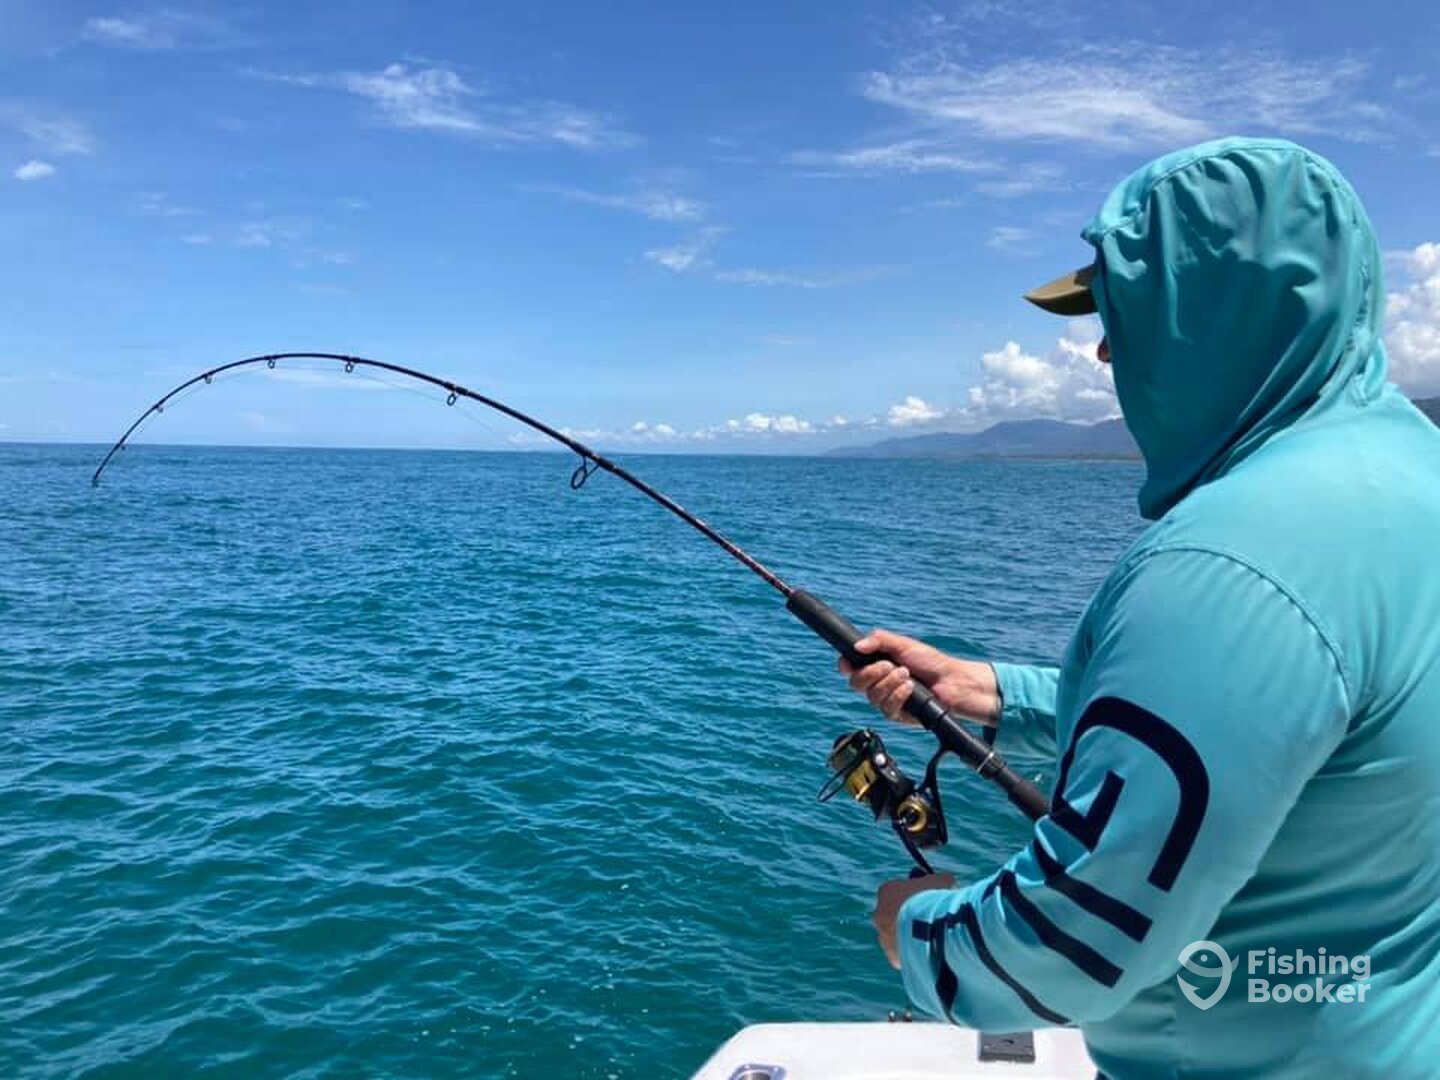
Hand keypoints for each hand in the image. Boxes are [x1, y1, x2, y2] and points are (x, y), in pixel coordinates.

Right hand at [838, 629, 999, 725]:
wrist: (953, 681)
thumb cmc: (931, 662)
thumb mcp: (904, 645)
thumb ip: (879, 641)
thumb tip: (857, 645)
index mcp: (877, 665)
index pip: (851, 668)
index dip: (846, 666)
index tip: (847, 664)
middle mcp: (879, 683)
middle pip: (856, 683)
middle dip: (871, 673)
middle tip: (889, 665)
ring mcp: (887, 700)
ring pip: (872, 696)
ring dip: (890, 683)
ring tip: (907, 674)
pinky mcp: (897, 714)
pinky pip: (887, 708)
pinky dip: (898, 695)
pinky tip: (911, 689)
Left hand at [874, 873, 956, 967]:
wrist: (932, 927)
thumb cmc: (936, 899)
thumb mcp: (943, 882)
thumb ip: (939, 882)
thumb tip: (946, 883)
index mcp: (887, 891)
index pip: (896, 892)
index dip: (913, 896)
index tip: (927, 901)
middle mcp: (879, 913)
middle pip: (894, 915)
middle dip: (910, 918)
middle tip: (930, 921)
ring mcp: (884, 936)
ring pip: (898, 936)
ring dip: (911, 936)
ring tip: (934, 938)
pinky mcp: (892, 956)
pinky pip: (904, 955)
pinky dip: (915, 953)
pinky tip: (930, 951)